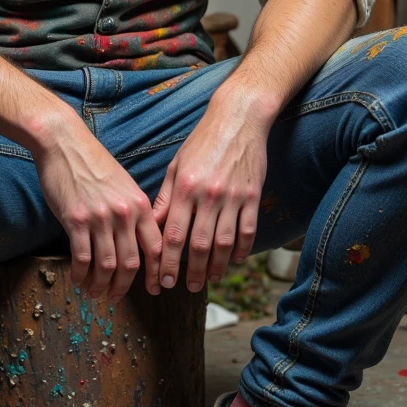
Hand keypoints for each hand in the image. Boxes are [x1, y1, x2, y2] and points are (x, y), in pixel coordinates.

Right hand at [32, 115, 161, 301]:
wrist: (65, 143)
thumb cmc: (93, 163)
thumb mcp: (124, 184)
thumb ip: (133, 211)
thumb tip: (136, 241)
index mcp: (140, 205)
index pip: (156, 247)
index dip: (157, 272)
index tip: (154, 288)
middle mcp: (124, 214)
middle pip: (132, 263)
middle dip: (124, 286)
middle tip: (116, 297)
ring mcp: (100, 218)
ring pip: (107, 266)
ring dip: (101, 286)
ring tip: (94, 293)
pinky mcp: (76, 220)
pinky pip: (82, 258)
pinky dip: (81, 275)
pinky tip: (78, 280)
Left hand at [152, 91, 270, 292]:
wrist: (238, 119)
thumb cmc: (202, 141)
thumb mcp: (177, 165)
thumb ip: (166, 198)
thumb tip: (153, 226)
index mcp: (185, 188)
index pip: (174, 235)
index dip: (167, 262)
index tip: (163, 280)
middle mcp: (208, 195)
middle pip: (199, 245)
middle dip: (191, 271)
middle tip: (186, 287)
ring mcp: (233, 197)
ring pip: (225, 243)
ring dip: (216, 267)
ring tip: (209, 280)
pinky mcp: (253, 196)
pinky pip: (248, 231)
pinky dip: (243, 250)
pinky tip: (236, 261)